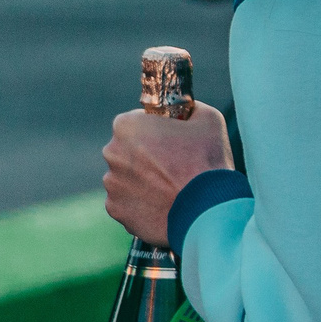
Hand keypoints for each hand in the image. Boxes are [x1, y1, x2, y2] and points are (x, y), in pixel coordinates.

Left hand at [102, 102, 232, 244]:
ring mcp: (112, 184)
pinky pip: (127, 203)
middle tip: (174, 168)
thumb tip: (187, 109)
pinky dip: (141, 205)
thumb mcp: (208, 120)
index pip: (137, 123)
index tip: (172, 143)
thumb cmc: (207, 163)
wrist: (207, 212)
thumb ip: (190, 108)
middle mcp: (112, 153)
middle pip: (128, 151)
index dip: (156, 132)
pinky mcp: (116, 209)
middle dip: (146, 157)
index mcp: (126, 126)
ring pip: (127, 178)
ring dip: (143, 182)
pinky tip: (163, 206)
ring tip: (171, 190)